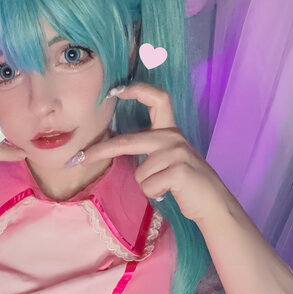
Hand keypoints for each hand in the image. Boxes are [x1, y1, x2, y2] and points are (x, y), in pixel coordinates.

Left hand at [84, 83, 233, 226]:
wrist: (213, 203)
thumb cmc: (187, 184)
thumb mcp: (169, 159)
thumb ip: (149, 149)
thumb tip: (112, 146)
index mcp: (170, 130)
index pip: (158, 98)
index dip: (137, 90)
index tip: (114, 91)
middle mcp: (173, 137)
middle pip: (128, 141)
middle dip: (100, 150)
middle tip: (78, 158)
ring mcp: (177, 153)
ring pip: (140, 173)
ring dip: (148, 186)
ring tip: (165, 187)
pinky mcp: (179, 171)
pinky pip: (149, 185)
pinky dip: (156, 194)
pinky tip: (170, 192)